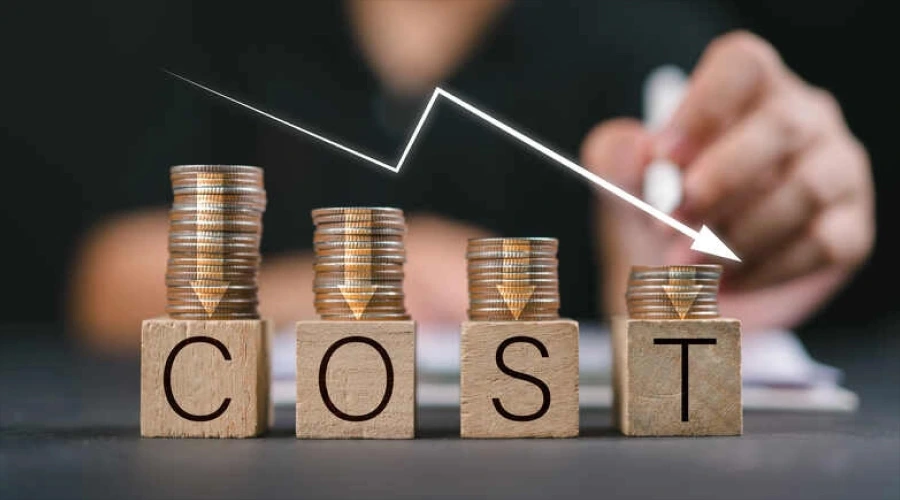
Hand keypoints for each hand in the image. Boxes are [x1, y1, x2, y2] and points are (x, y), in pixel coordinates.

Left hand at [581, 31, 873, 330]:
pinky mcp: (850, 228)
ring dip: (737, 235)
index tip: (662, 159)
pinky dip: (764, 269)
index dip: (702, 111)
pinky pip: (820, 244)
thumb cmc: (661, 211)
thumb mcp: (625, 183)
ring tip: (688, 264)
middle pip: (779, 127)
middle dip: (719, 181)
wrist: (687, 280)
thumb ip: (616, 157)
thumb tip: (640, 150)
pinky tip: (725, 282)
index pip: (741, 67)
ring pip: (804, 190)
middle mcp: (802, 117)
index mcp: (747, 88)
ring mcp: (835, 171)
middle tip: (670, 224)